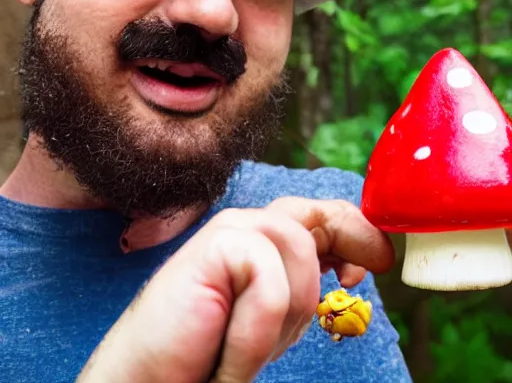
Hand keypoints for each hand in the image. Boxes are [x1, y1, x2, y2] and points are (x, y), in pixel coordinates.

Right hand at [77, 198, 393, 382]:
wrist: (147, 376)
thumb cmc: (212, 348)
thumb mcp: (275, 314)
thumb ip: (304, 279)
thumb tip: (347, 263)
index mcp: (264, 237)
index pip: (320, 214)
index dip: (356, 229)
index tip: (376, 262)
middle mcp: (249, 225)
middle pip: (317, 212)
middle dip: (350, 237)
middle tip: (362, 273)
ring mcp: (232, 229)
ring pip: (299, 252)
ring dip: (288, 313)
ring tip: (253, 344)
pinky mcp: (216, 244)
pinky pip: (269, 284)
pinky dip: (258, 331)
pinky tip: (231, 352)